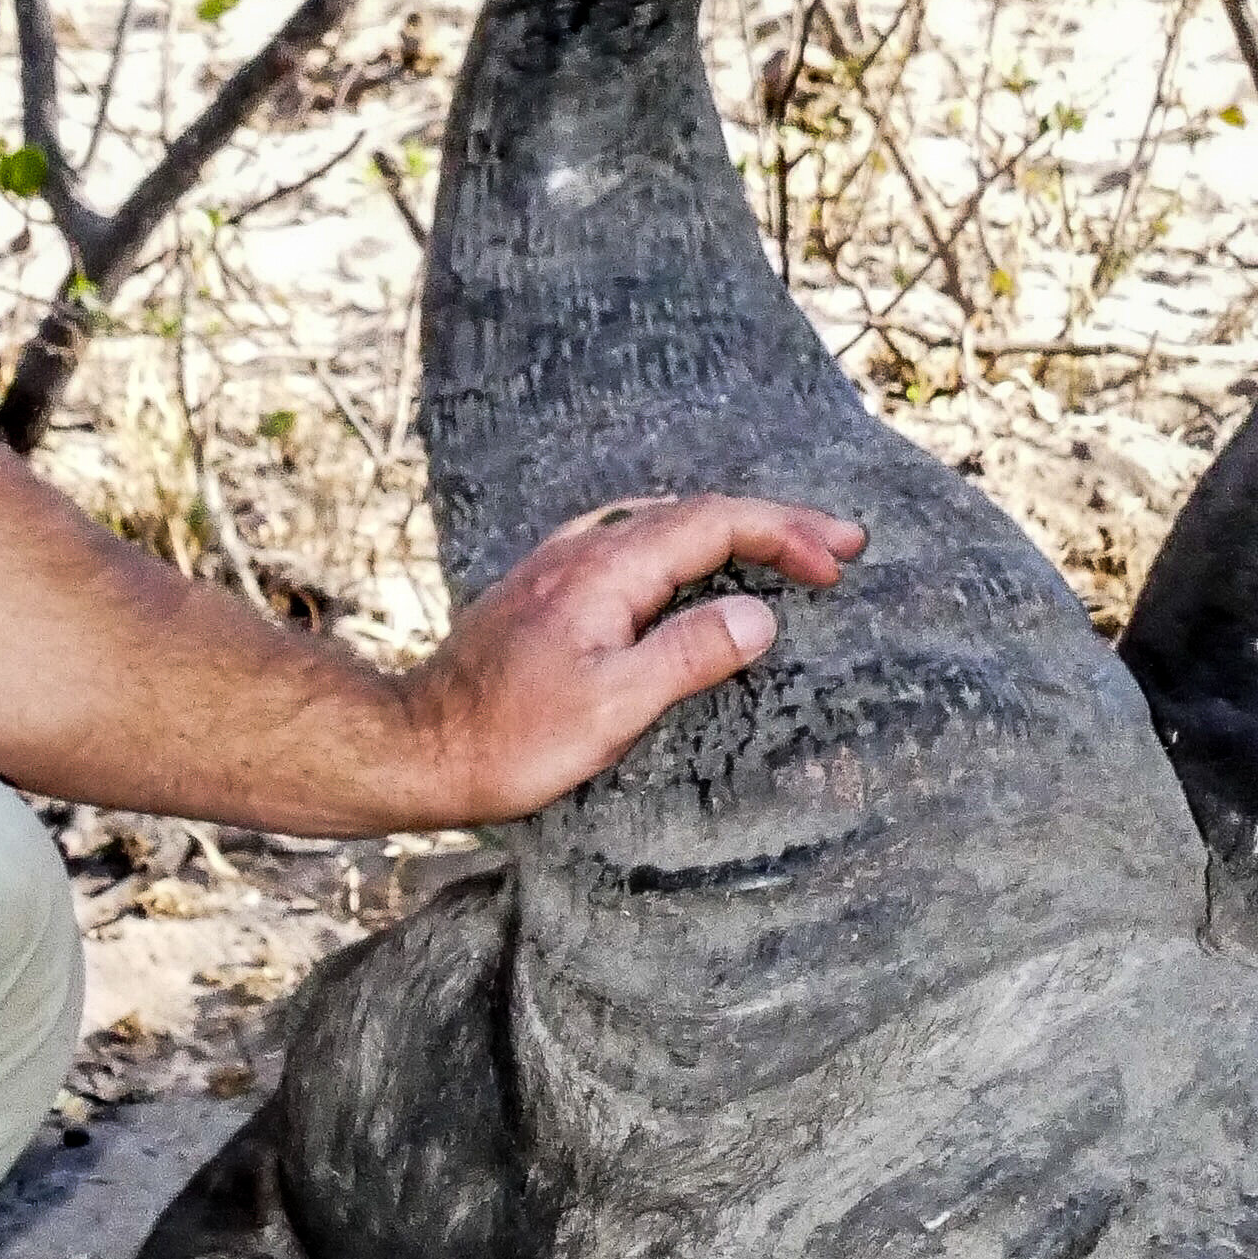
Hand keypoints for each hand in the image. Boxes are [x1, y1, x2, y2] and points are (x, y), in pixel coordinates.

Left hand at [380, 492, 865, 830]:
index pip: (714, 522)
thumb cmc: (510, 739)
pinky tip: (691, 572)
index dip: (784, 533)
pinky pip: (633, 546)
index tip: (836, 563)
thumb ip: (688, 654)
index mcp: (606, 569)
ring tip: (786, 550)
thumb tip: (760, 614)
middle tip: (841, 546)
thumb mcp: (612, 706)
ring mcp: (560, 568)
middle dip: (773, 524)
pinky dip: (685, 548)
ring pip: (662, 525)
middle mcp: (582, 552)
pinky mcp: (547, 593)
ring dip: (730, 533)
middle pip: (694, 514)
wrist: (416, 745)